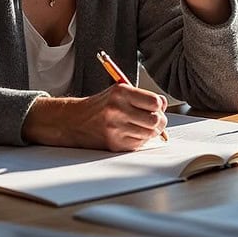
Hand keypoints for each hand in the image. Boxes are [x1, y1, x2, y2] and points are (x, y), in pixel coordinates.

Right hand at [24, 84, 167, 151]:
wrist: (74, 120)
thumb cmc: (100, 105)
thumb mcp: (119, 92)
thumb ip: (142, 97)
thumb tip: (163, 105)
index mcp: (121, 92)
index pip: (155, 102)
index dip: (159, 106)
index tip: (157, 108)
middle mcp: (117, 109)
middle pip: (155, 120)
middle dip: (160, 121)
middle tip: (156, 121)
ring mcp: (115, 128)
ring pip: (149, 134)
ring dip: (151, 132)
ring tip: (145, 128)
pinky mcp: (114, 143)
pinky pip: (139, 144)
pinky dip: (140, 140)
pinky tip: (133, 134)